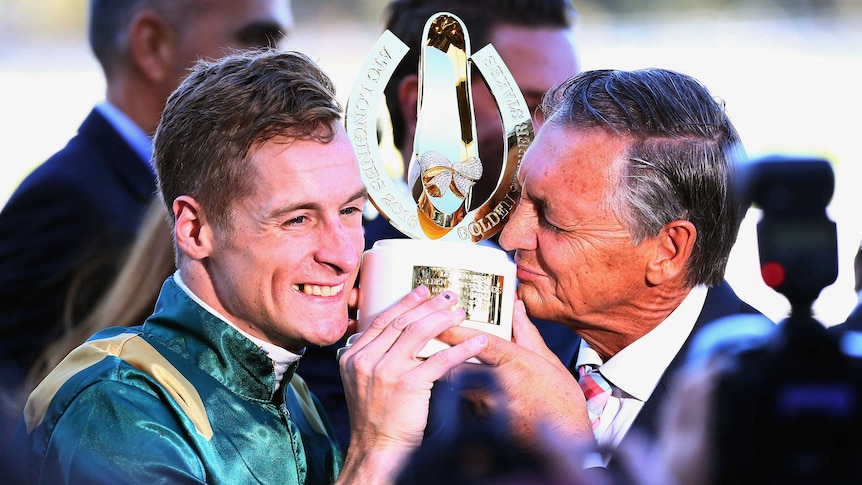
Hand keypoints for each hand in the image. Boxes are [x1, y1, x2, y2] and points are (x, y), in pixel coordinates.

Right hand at [336, 286, 488, 482]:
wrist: (376, 449)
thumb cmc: (375, 419)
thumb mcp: (361, 381)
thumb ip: (371, 357)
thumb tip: (389, 334)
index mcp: (353, 356)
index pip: (382, 320)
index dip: (404, 303)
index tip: (423, 291)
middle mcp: (366, 360)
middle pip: (402, 322)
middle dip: (428, 306)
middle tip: (449, 296)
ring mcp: (386, 372)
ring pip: (418, 333)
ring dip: (444, 319)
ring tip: (462, 313)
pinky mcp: (408, 385)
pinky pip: (440, 359)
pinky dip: (462, 349)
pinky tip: (478, 343)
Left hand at [439, 300, 593, 448]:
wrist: (567, 438)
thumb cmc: (561, 401)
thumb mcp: (547, 360)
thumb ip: (525, 332)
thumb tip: (517, 308)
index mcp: (517, 362)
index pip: (480, 343)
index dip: (457, 333)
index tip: (440, 324)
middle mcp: (502, 383)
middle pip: (459, 367)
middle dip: (447, 361)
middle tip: (436, 354)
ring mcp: (492, 406)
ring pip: (460, 389)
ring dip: (458, 383)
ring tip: (465, 381)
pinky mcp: (486, 424)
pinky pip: (467, 408)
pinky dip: (467, 401)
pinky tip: (480, 402)